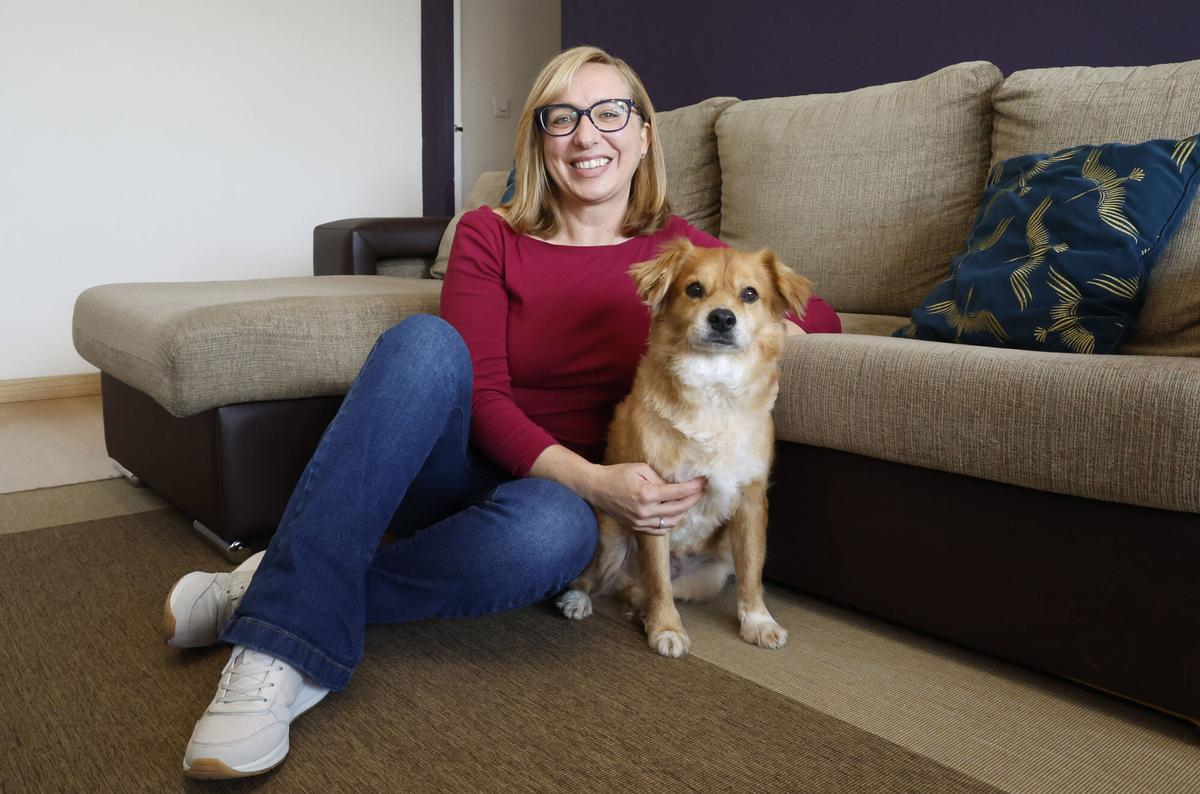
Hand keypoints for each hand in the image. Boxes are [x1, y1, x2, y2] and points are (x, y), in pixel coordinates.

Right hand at [584, 462, 704, 534]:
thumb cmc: (617, 474)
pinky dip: (671, 523)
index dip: (693, 488)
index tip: (703, 483)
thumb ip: (660, 478)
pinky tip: (675, 514)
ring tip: (688, 502)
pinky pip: (660, 530)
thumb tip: (675, 485)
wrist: (596, 488)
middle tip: (700, 491)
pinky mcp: (636, 527)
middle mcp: (645, 511)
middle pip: (678, 509)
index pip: (678, 493)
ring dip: (683, 512)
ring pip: (671, 522)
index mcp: (647, 494)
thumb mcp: (641, 469)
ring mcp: (640, 522)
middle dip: (692, 499)